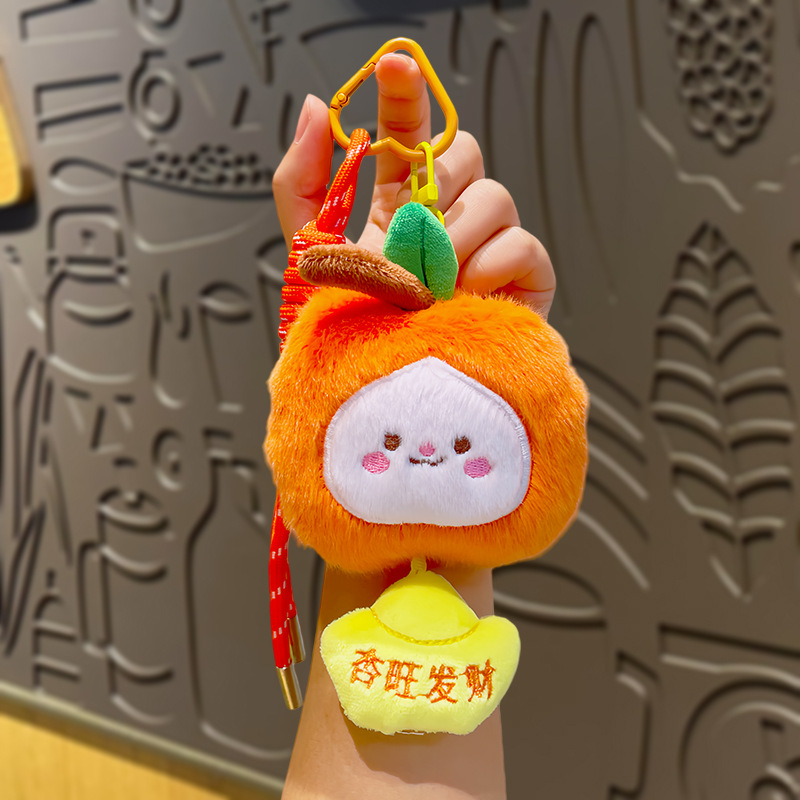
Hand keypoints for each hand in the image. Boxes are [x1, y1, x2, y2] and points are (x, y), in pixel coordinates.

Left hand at [273, 53, 555, 317]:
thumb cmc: (355, 328)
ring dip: (452, 243)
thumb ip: (303, 181)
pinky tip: (462, 298)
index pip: (411, 133)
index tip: (392, 65)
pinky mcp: (524, 276)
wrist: (390, 392)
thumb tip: (314, 107)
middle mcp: (449, 217)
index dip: (406, 93)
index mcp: (400, 204)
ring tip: (428, 286)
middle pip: (464, 153)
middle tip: (406, 238)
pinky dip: (487, 270)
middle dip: (434, 189)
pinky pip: (521, 243)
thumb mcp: (312, 254)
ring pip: (494, 196)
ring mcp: (489, 245)